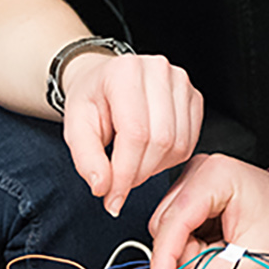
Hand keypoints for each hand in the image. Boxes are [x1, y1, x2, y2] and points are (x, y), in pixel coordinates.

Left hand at [58, 48, 202, 217]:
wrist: (104, 82)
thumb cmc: (92, 100)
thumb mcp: (75, 127)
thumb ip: (86, 158)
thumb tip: (102, 187)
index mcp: (125, 71)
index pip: (135, 133)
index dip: (124, 173)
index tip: (113, 198)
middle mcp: (158, 71)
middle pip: (160, 140)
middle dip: (138, 173)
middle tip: (119, 185)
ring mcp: (181, 83)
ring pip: (178, 145)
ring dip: (153, 168)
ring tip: (132, 164)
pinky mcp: (194, 98)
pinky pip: (188, 144)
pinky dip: (168, 160)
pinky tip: (149, 154)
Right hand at [145, 154, 268, 268]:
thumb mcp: (254, 261)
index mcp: (217, 175)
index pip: (174, 221)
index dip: (165, 260)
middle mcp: (200, 171)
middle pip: (165, 226)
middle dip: (183, 259)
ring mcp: (194, 180)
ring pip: (167, 230)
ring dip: (189, 255)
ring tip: (224, 254)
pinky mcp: (193, 195)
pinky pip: (176, 230)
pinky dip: (192, 248)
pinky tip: (218, 247)